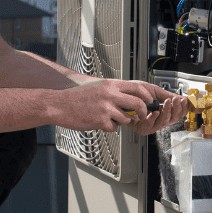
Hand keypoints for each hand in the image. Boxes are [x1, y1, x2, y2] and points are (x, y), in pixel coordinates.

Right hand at [53, 80, 183, 133]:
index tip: (153, 100)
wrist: (58, 104)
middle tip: (142, 115)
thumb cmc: (78, 97)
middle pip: (138, 103)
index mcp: (110, 85)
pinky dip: (109, 127)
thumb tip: (133, 98)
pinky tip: (100, 122)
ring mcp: (105, 108)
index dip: (149, 95)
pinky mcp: (100, 120)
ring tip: (112, 118)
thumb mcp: (99, 87)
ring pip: (127, 118)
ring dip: (123, 121)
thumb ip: (115, 92)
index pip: (138, 87)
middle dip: (143, 112)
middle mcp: (110, 94)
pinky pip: (114, 127)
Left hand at [129, 92, 190, 135]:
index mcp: (163, 110)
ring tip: (167, 102)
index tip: (185, 100)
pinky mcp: (142, 129)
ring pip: (164, 123)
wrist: (120, 95)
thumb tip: (182, 98)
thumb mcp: (154, 91)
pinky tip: (154, 112)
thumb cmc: (135, 93)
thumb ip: (167, 95)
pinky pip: (151, 127)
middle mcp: (158, 119)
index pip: (177, 112)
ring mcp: (151, 125)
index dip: (183, 108)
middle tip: (176, 100)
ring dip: (168, 111)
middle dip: (177, 109)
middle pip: (174, 119)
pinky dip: (153, 119)